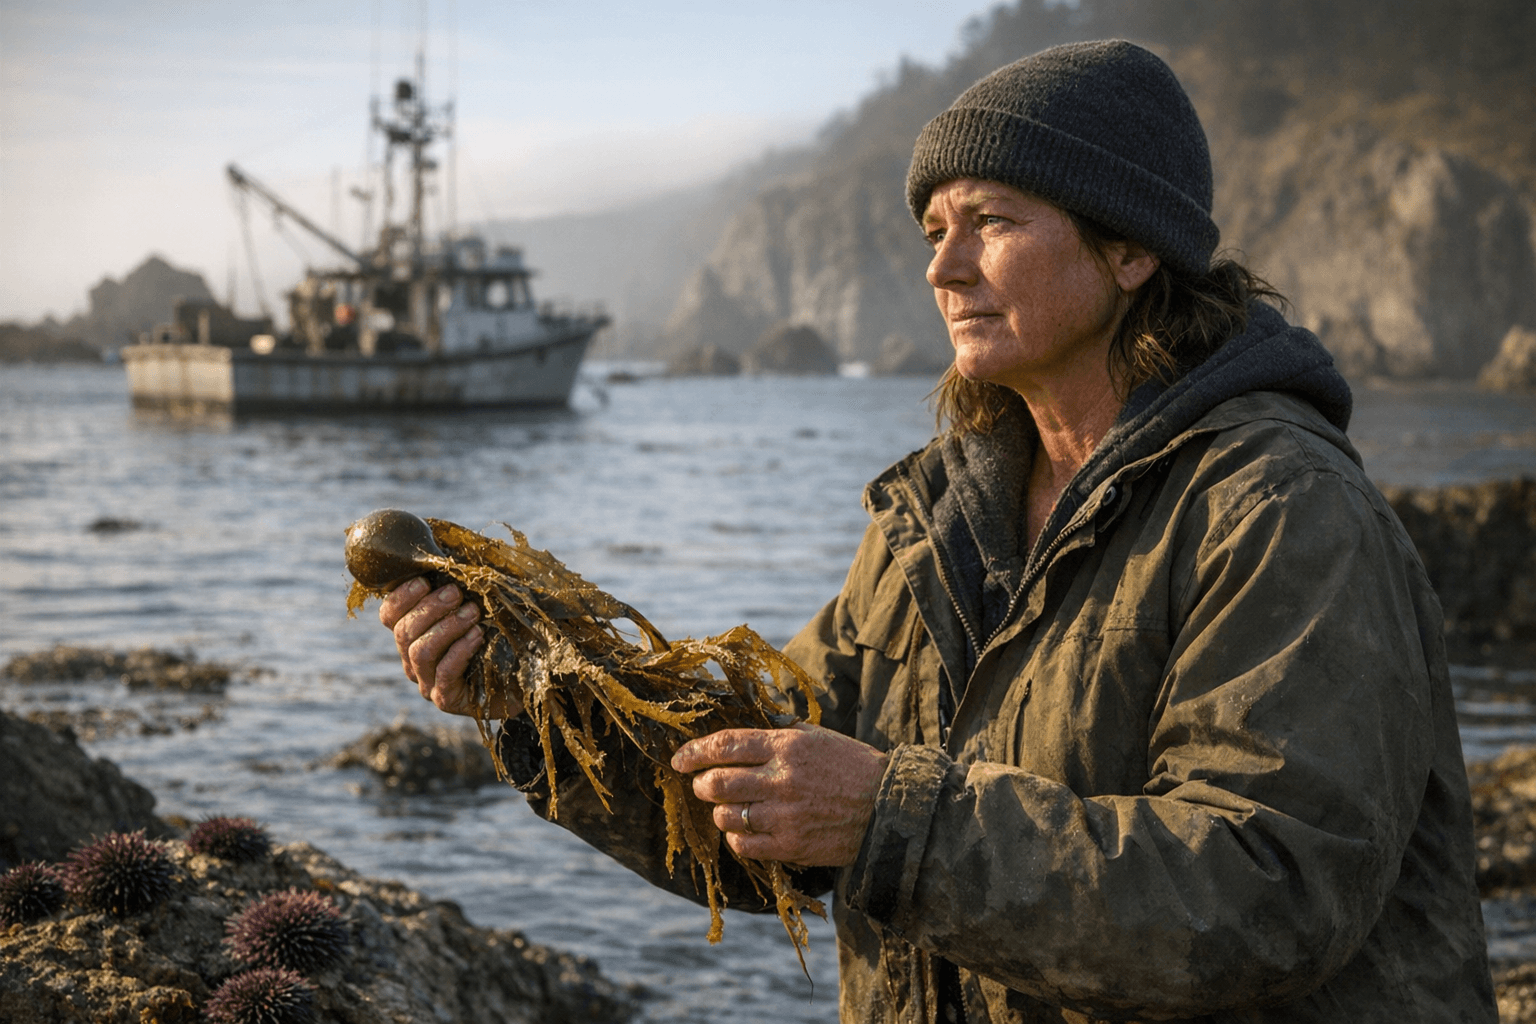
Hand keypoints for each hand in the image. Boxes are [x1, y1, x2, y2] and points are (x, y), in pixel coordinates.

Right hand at [378, 577, 521, 718]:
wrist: (527, 679)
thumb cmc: (503, 636)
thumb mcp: (482, 605)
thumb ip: (463, 585)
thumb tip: (455, 549)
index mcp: (414, 635)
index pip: (390, 615)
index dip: (401, 597)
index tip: (423, 579)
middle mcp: (414, 660)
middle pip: (403, 631)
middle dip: (429, 607)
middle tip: (456, 593)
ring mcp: (428, 682)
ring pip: (420, 651)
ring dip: (446, 626)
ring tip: (472, 612)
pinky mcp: (447, 700)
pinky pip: (444, 673)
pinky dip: (460, 650)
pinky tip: (478, 635)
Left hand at [671, 724, 888, 866]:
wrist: (888, 806)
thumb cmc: (850, 767)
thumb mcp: (815, 737)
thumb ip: (775, 736)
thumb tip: (734, 738)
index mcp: (787, 745)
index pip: (725, 745)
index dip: (694, 752)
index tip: (679, 759)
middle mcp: (782, 778)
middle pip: (716, 783)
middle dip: (700, 784)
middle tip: (703, 785)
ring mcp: (785, 814)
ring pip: (725, 816)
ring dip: (719, 812)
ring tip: (728, 808)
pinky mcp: (791, 845)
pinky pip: (743, 845)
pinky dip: (736, 838)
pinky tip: (745, 831)